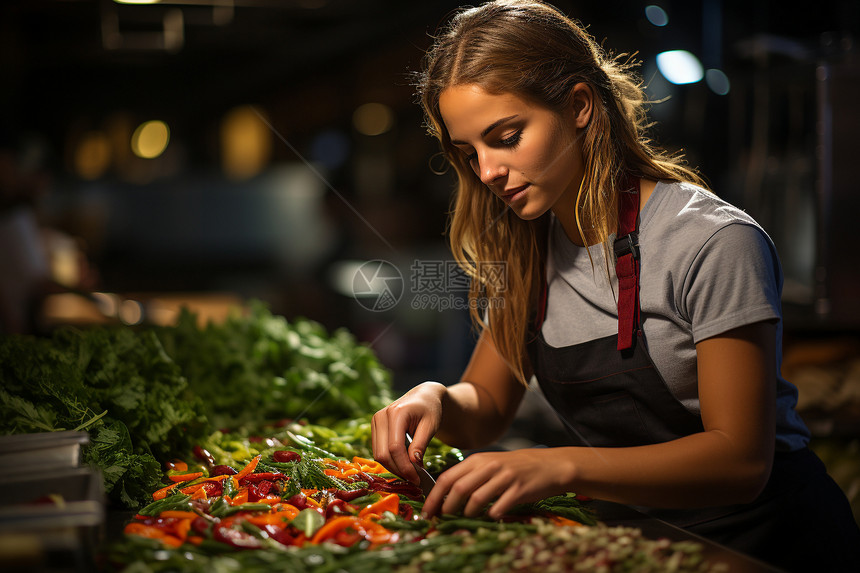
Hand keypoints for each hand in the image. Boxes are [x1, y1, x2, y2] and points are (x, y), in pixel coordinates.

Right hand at [371, 381, 446, 484]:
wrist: (423, 397)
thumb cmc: (430, 409)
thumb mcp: (431, 425)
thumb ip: (421, 444)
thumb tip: (414, 464)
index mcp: (396, 413)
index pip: (395, 448)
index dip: (404, 466)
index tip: (417, 479)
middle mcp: (381, 416)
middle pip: (383, 454)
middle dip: (398, 470)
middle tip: (415, 480)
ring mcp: (375, 422)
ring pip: (378, 455)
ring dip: (394, 468)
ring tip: (411, 474)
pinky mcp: (375, 428)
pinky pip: (379, 451)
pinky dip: (391, 461)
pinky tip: (404, 465)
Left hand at [421, 448, 574, 519]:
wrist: (549, 465)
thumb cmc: (515, 467)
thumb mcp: (490, 465)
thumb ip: (469, 476)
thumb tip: (445, 497)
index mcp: (477, 460)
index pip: (447, 478)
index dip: (434, 497)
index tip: (427, 512)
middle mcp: (489, 466)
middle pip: (458, 488)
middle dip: (446, 508)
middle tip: (442, 520)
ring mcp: (504, 477)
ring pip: (476, 499)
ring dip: (467, 514)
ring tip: (466, 519)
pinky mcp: (519, 489)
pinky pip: (499, 507)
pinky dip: (491, 516)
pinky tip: (491, 517)